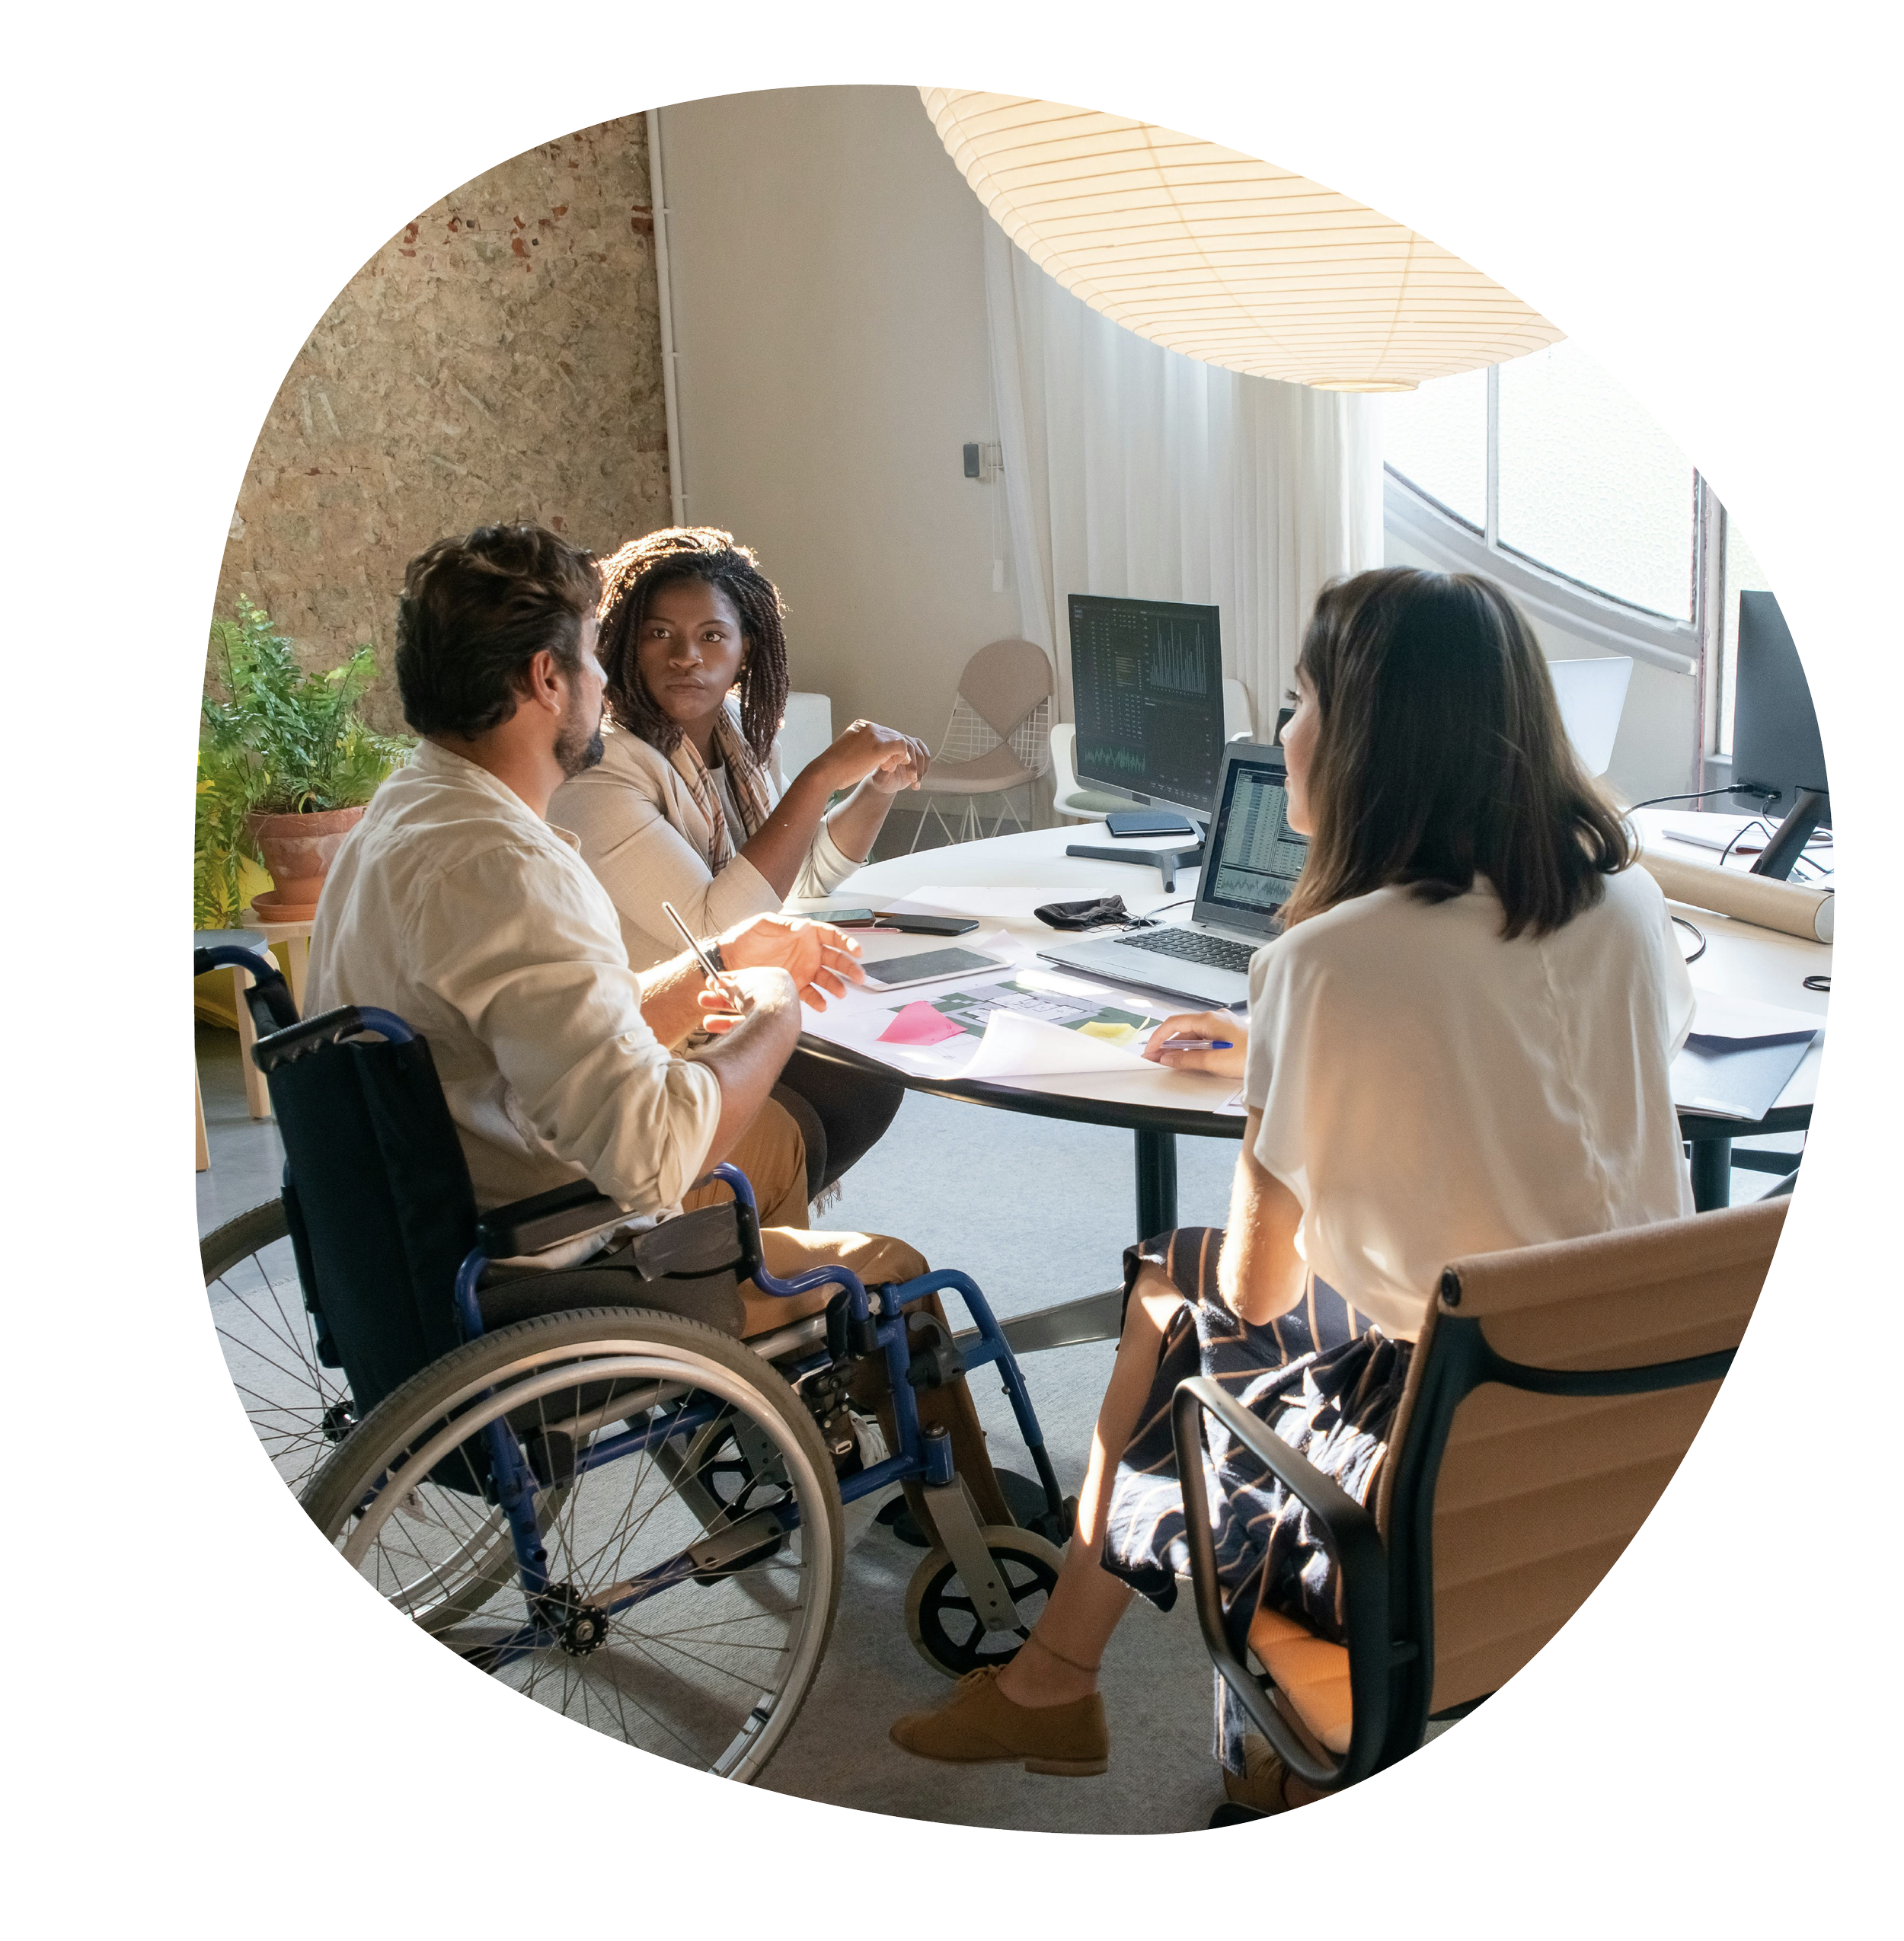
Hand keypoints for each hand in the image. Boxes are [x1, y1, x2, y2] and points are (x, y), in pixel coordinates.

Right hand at [696, 963, 796, 1034]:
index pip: (749, 979)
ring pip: (745, 1018)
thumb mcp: (739, 984)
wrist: (775, 1020)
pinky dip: (730, 1031)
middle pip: (745, 999)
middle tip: (703, 999)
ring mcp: (777, 1019)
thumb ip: (727, 985)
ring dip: (722, 1018)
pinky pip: (747, 1032)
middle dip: (721, 999)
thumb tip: (717, 984)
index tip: (713, 983)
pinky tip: (715, 1030)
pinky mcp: (771, 1036)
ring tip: (705, 1022)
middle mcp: (780, 999)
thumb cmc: (761, 994)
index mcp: (777, 979)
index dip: (729, 981)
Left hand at [719, 913, 867, 1011]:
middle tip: (859, 977)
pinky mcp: (794, 986)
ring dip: (836, 985)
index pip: (832, 936)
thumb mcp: (764, 925)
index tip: (857, 951)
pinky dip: (817, 1000)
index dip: (847, 943)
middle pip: (835, 959)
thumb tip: (804, 925)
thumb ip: (786, 925)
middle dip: (849, 968)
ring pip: (826, 978)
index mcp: (805, 933)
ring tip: (841, 993)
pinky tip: (821, 1005)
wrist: (728, 959)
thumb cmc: (746, 937)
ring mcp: (803, 970)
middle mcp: (809, 952)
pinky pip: (810, 994)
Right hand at [820, 719, 931, 794]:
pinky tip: (902, 768)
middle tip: (903, 768)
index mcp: (860, 726)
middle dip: (900, 752)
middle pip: (894, 735)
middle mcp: (868, 726)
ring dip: (905, 757)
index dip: (890, 749)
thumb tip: (870, 755)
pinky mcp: (879, 745)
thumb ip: (861, 749)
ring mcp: (874, 734)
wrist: (825, 772)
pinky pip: (902, 747)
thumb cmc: (832, 769)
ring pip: (900, 740)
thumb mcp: (848, 753)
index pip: (884, 734)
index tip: (891, 763)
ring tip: (905, 771)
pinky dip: (905, 758)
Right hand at [1142, 1010, 1247, 1078]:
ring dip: (1181, 1048)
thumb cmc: (1251, 1055)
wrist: (1277, 1058)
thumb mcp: (1214, 1061)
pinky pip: (1205, 1039)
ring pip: (1194, 1036)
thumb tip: (1168, 1059)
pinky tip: (1191, 1059)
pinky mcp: (1229, 1034)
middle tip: (1155, 1059)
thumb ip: (1187, 1059)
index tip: (1150, 1050)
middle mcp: (1215, 1018)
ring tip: (1170, 1062)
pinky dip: (1194, 1049)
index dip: (1158, 1037)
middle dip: (1167, 1045)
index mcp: (1209, 1019)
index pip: (1174, 1024)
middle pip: (1183, 1030)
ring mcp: (1223, 1025)